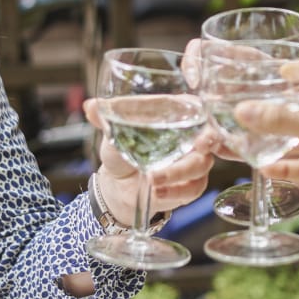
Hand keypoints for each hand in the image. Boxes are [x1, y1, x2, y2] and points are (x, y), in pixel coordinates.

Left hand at [82, 100, 216, 226]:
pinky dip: (176, 192)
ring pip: (201, 165)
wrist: (119, 184)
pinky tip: (157, 192)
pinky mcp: (193, 183)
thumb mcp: (113, 134)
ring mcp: (195, 159)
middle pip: (208, 136)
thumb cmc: (122, 150)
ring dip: (178, 173)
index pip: (197, 108)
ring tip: (152, 179)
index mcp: (176, 114)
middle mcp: (191, 134)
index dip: (204, 114)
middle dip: (205, 143)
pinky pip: (195, 188)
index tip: (203, 124)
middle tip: (197, 147)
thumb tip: (90, 106)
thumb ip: (106, 119)